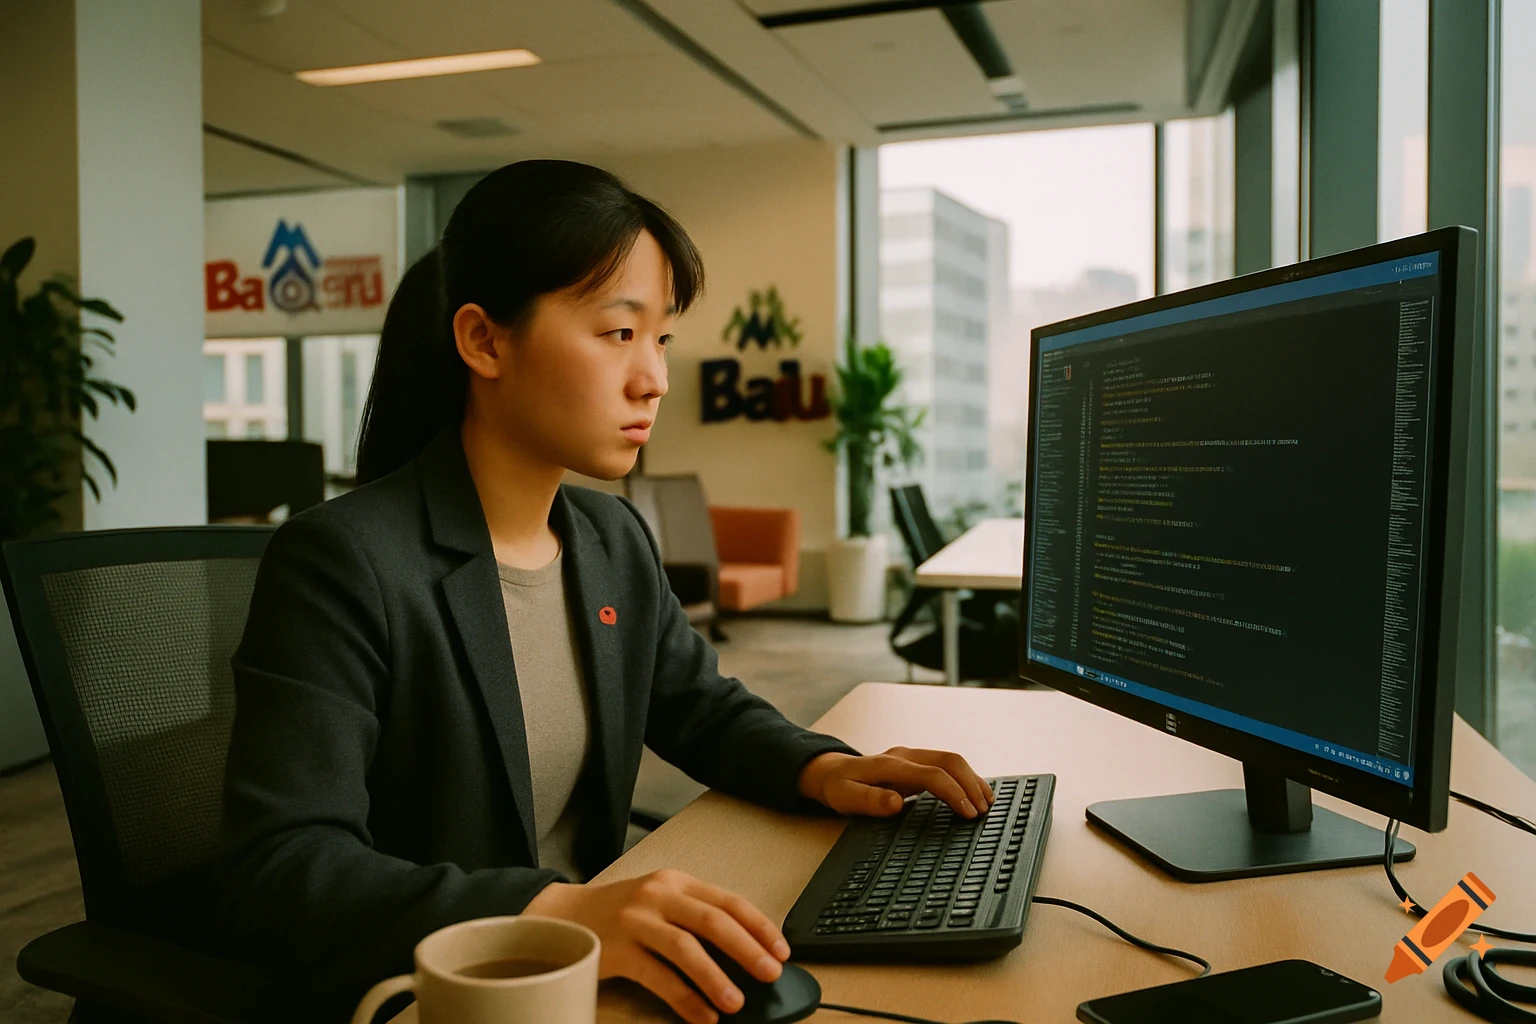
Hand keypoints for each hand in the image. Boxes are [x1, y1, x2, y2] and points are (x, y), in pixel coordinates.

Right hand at [522, 869, 787, 1023]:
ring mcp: (636, 921)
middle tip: (771, 973)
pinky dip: (684, 998)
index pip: (728, 901)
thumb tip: (746, 952)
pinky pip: (658, 976)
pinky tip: (702, 1015)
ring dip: (716, 977)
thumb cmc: (621, 913)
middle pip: (712, 921)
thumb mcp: (660, 902)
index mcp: (676, 882)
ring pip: (686, 948)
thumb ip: (695, 917)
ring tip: (737, 1003)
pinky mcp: (618, 949)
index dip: (759, 926)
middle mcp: (658, 896)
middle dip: (747, 949)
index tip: (782, 950)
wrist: (563, 915)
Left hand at [797, 747, 994, 818]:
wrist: (832, 772)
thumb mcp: (845, 798)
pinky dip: (964, 777)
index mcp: (890, 764)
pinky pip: (946, 764)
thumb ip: (870, 801)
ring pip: (951, 760)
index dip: (953, 792)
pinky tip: (974, 791)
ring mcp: (912, 757)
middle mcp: (905, 756)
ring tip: (987, 801)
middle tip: (983, 810)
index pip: (932, 774)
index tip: (968, 812)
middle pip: (948, 761)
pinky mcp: (916, 763)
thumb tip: (896, 803)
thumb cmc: (839, 787)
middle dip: (970, 783)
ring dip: (972, 778)